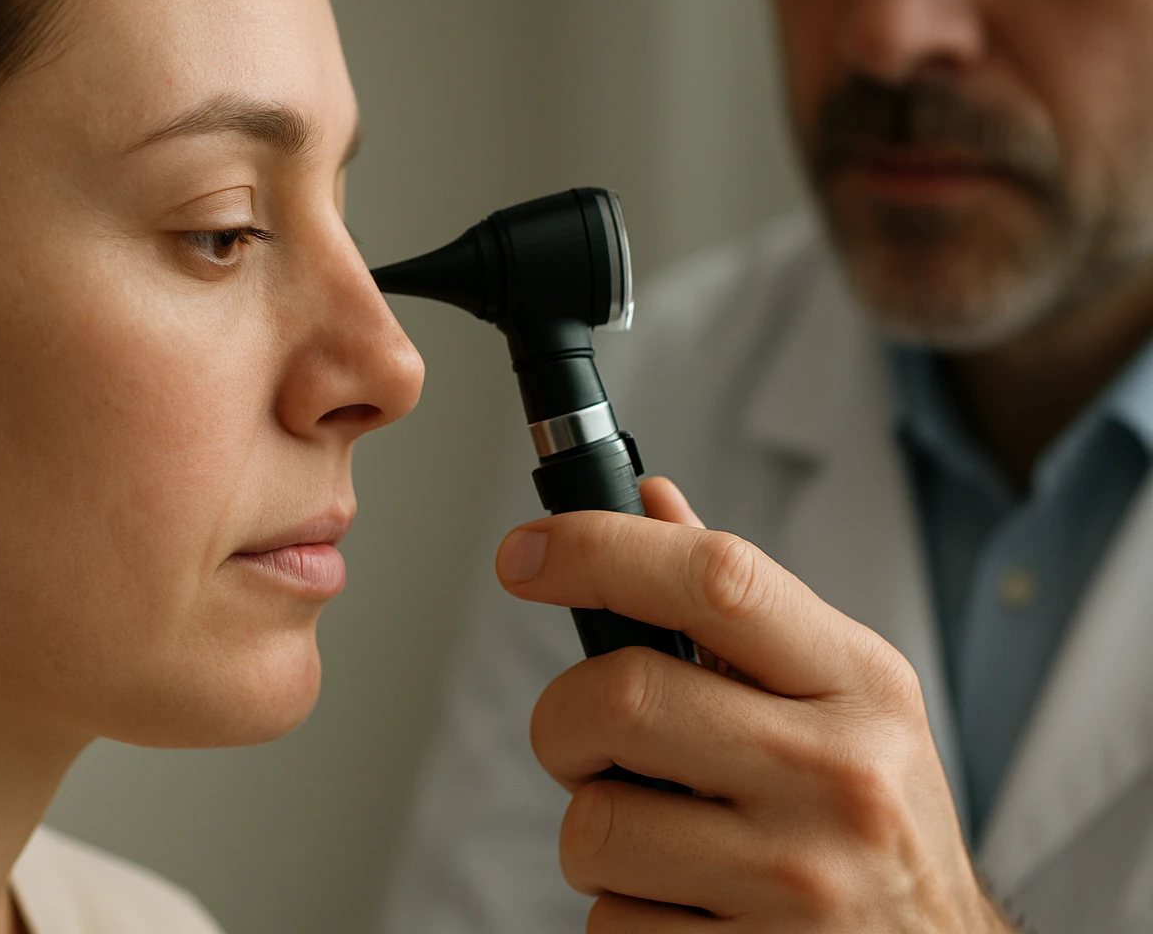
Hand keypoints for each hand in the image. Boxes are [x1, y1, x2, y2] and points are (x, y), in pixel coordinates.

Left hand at [495, 478, 1016, 932]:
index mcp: (858, 684)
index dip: (599, 548)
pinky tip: (686, 905)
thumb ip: (737, 604)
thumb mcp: (837, 698)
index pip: (718, 578)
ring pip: (592, 826)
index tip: (523, 552)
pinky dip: (620, 911)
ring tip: (661, 841)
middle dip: (564, 722)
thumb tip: (650, 500)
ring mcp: (798, 882)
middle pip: (620, 698)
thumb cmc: (868, 815)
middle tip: (588, 744)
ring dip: (593, 833)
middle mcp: (839, 775)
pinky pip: (608, 923)